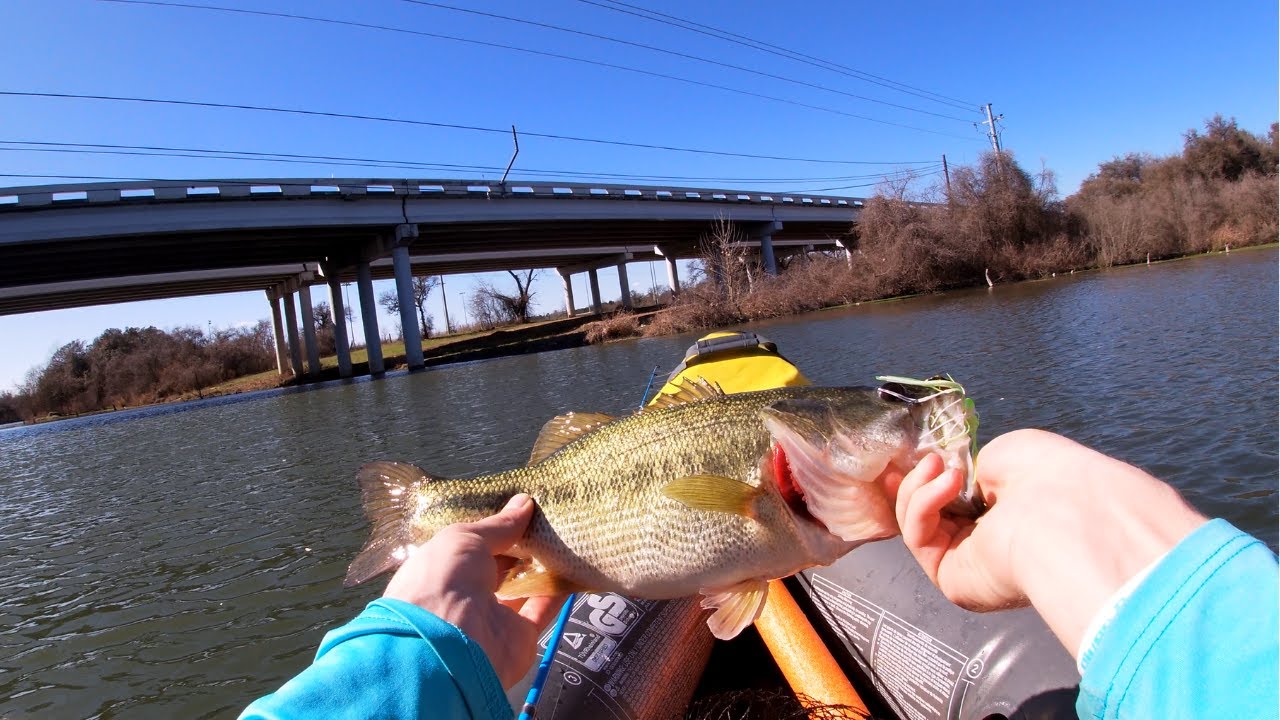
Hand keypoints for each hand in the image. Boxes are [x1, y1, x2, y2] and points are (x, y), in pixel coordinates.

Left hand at [383, 494, 567, 687]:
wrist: (450, 647)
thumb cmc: (445, 581)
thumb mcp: (465, 539)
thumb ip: (498, 525)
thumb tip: (525, 503)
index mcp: (442, 569)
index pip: (471, 546)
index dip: (495, 528)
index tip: (522, 509)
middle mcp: (464, 594)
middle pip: (499, 566)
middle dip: (522, 545)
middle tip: (550, 519)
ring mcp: (492, 617)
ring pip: (522, 587)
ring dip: (542, 565)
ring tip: (565, 536)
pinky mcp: (519, 636)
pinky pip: (542, 608)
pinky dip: (557, 590)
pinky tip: (574, 566)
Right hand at [895, 429, 1205, 654]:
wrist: (1065, 510)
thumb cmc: (1050, 476)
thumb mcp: (1006, 453)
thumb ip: (972, 468)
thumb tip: (952, 481)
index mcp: (1009, 516)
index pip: (956, 502)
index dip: (931, 480)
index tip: (918, 458)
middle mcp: (989, 544)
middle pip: (930, 515)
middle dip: (915, 485)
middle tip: (924, 459)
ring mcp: (969, 564)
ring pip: (918, 526)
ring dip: (921, 488)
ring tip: (944, 468)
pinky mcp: (952, 579)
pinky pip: (919, 538)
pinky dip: (924, 505)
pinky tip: (947, 483)